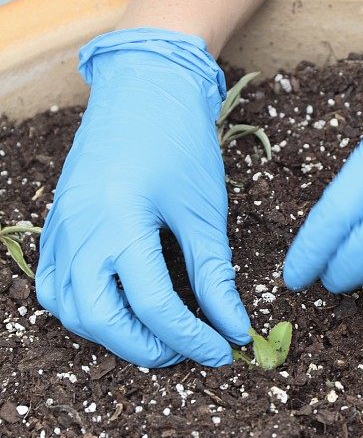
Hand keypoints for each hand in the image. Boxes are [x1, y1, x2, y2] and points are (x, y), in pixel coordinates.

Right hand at [36, 29, 249, 366]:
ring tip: (156, 334)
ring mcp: (61, 228)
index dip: (194, 338)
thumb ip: (215, 275)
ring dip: (112, 333)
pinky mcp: (56, 225)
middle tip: (188, 349)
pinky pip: (53, 285)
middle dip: (148, 348)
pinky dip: (81, 309)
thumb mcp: (204, 211)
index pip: (157, 307)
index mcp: (120, 222)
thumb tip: (234, 327)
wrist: (143, 87)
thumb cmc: (178, 140)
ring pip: (70, 310)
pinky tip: (114, 308)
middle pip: (102, 320)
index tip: (224, 350)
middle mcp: (80, 230)